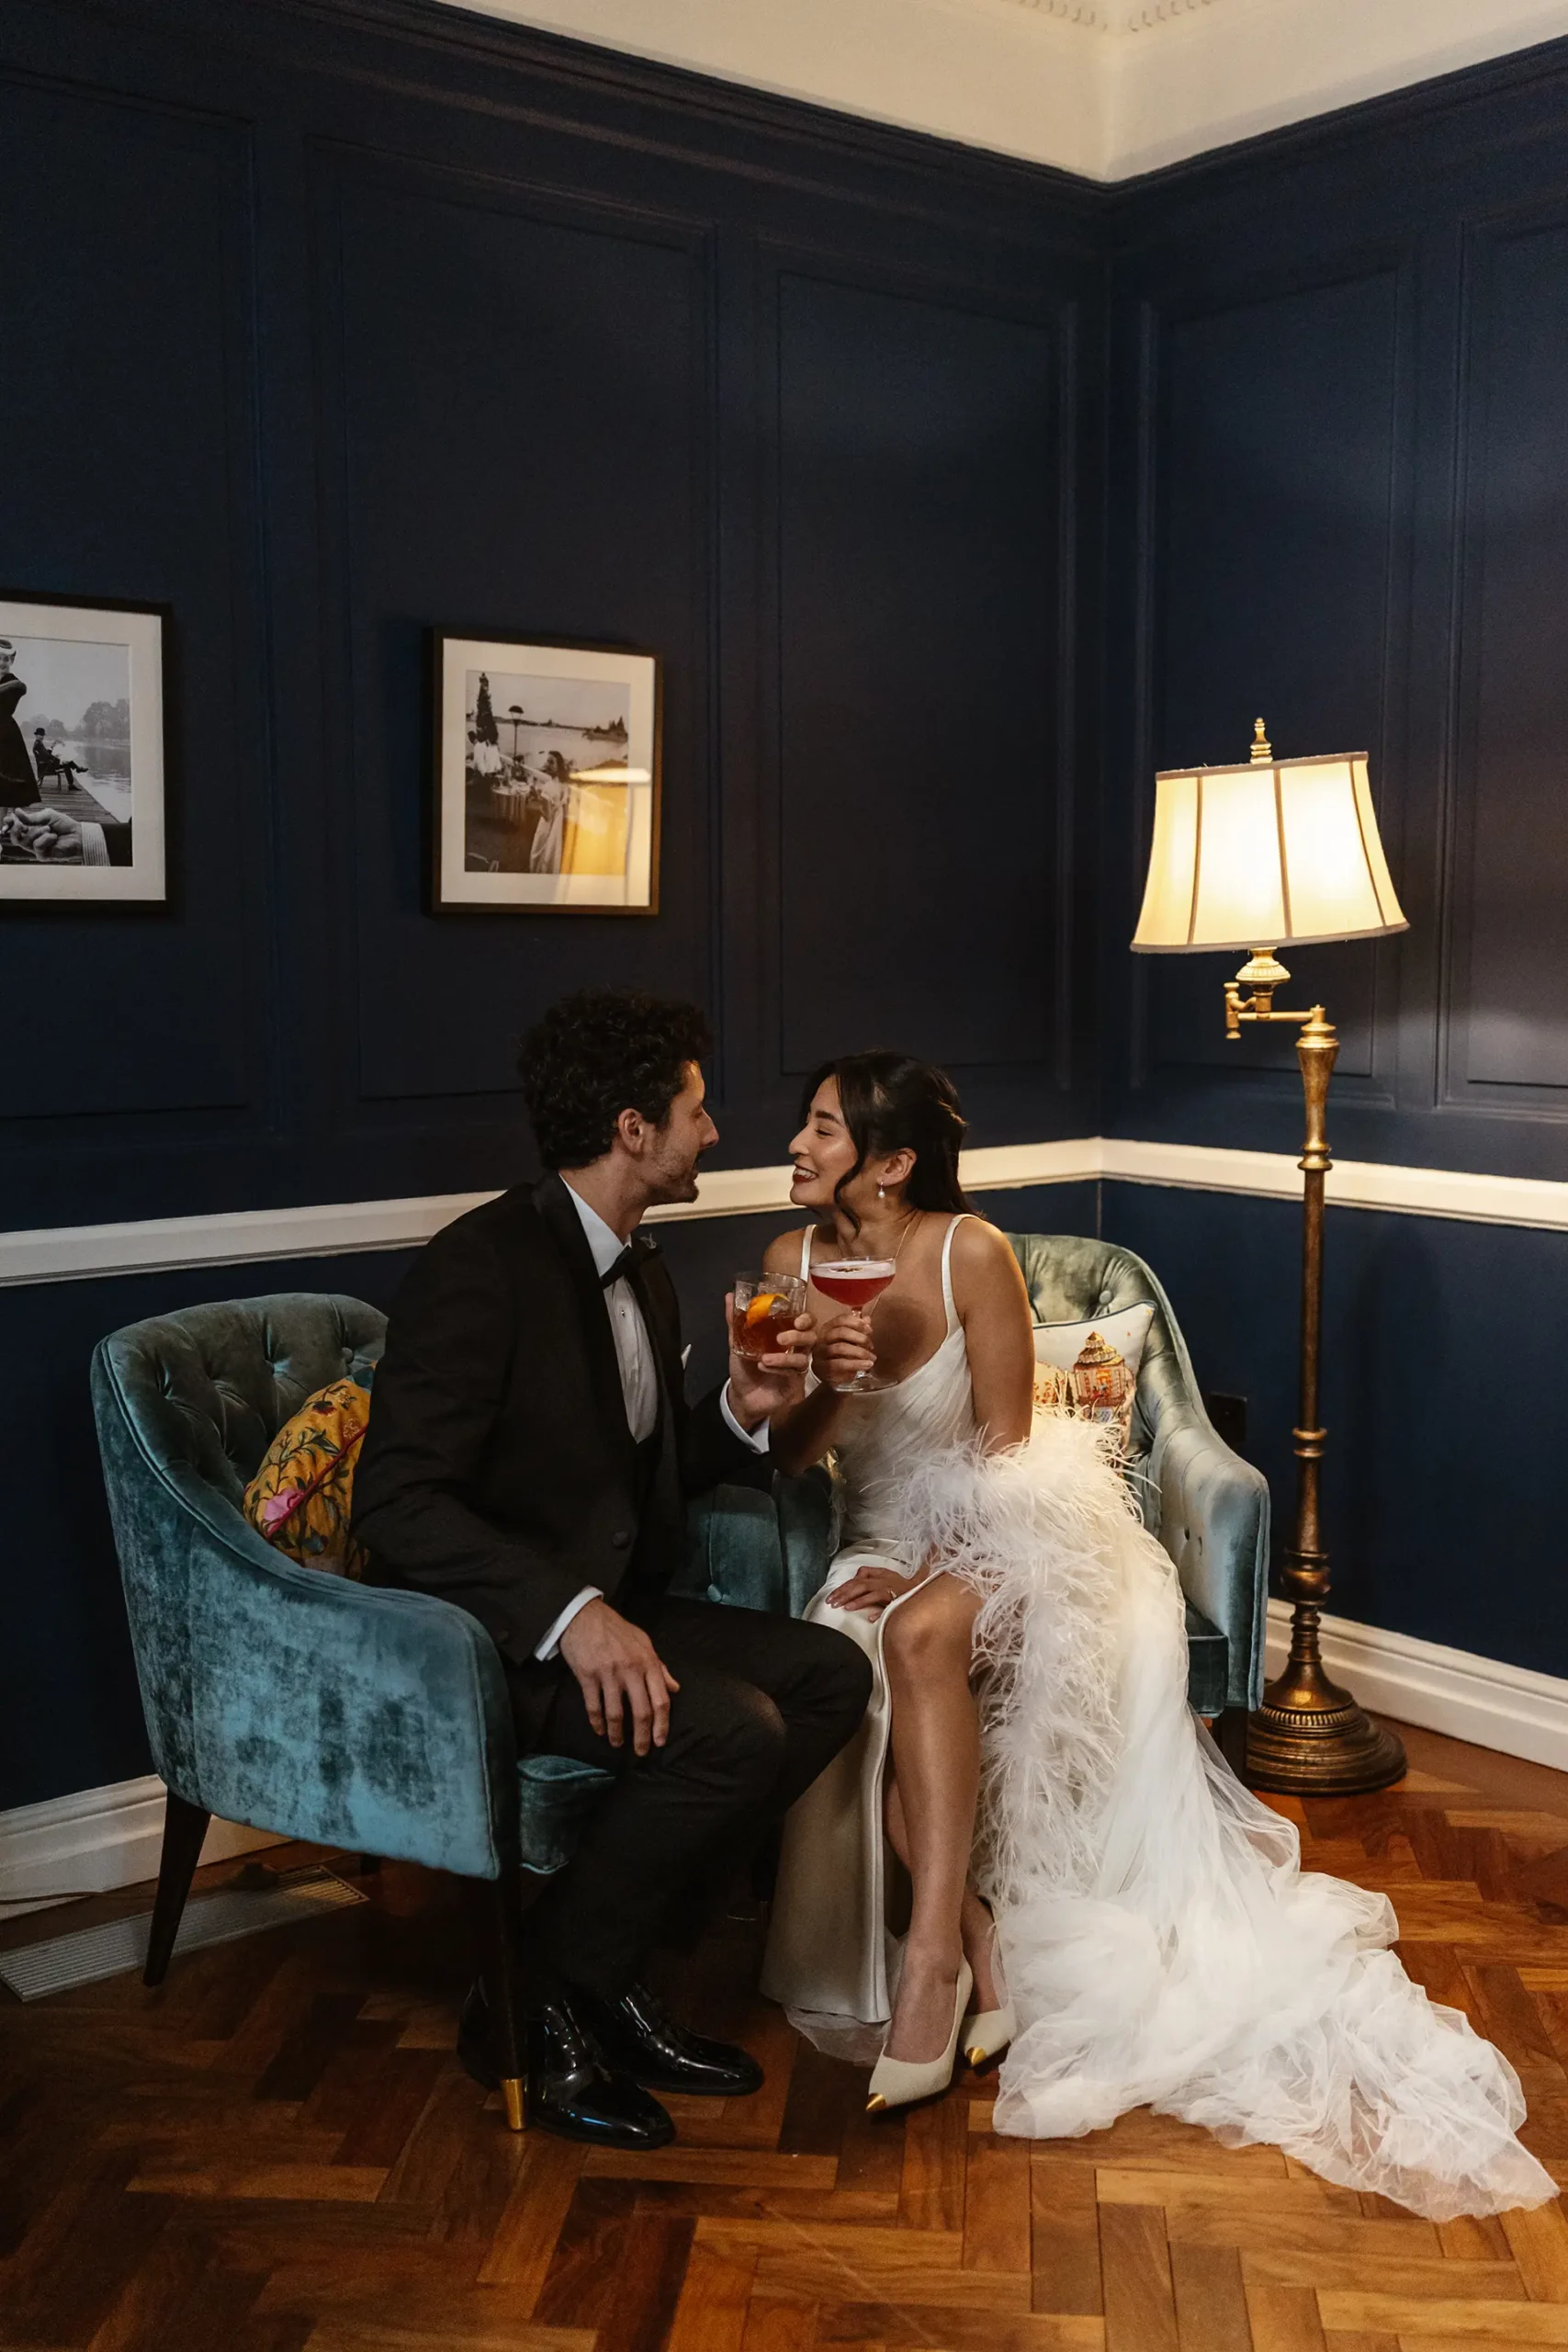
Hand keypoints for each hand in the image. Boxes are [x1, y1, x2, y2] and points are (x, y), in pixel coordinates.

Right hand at [7, 805, 83, 861]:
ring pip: (25, 842)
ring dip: (37, 832)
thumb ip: (32, 817)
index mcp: (31, 829)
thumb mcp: (47, 816)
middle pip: (15, 839)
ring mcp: (37, 849)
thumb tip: (16, 812)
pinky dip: (45, 839)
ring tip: (49, 829)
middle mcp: (32, 839)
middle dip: (16, 830)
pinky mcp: (43, 856)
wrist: (78, 834)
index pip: (15, 828)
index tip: (9, 818)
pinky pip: (37, 847)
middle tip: (21, 825)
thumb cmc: (64, 825)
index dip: (9, 824)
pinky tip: (53, 837)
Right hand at [558, 1598, 679, 1754]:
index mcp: (647, 1662)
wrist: (585, 1616)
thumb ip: (659, 1667)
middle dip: (642, 1737)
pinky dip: (597, 1722)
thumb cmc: (616, 1630)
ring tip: (618, 1743)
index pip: (661, 1700)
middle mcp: (630, 1670)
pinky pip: (593, 1706)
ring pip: (616, 1714)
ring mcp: (608, 1674)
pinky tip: (599, 1731)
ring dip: (617, 1734)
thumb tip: (675, 1688)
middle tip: (641, 1752)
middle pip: (641, 1712)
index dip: (662, 1724)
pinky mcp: (587, 1676)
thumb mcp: (644, 1643)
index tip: (660, 1741)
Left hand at [725, 1303, 815, 1426]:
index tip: (797, 1319)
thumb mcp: (737, 1343)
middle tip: (781, 1338)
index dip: (807, 1318)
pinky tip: (763, 1366)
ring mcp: (796, 1367)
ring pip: (804, 1357)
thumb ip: (735, 1321)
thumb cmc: (744, 1368)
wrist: (741, 1397)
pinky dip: (779, 1369)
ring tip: (765, 1358)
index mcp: (786, 1335)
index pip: (806, 1322)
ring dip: (785, 1357)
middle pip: (812, 1337)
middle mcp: (795, 1350)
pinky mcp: (795, 1384)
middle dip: (799, 1336)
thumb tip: (729, 1296)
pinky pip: (794, 1374)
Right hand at [812, 1311, 875, 1391]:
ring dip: (860, 1352)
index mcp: (828, 1328)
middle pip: (840, 1332)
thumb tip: (867, 1319)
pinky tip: (867, 1365)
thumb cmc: (842, 1355)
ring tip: (872, 1358)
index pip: (841, 1320)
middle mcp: (821, 1338)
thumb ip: (859, 1330)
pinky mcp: (822, 1368)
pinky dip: (856, 1364)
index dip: (857, 1323)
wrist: (832, 1377)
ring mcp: (819, 1353)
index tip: (870, 1330)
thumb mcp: (851, 1341)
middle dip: (859, 1337)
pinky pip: (840, 1364)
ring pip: (840, 1348)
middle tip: (871, 1345)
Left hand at [826, 1564, 917, 1617]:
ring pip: (868, 1591)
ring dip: (855, 1599)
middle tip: (832, 1603)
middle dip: (843, 1592)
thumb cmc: (905, 1588)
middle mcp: (884, 1579)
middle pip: (859, 1583)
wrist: (925, 1590)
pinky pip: (885, 1602)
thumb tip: (858, 1576)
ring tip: (844, 1607)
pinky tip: (870, 1617)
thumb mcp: (888, 1578)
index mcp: (881, 1574)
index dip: (844, 1586)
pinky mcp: (898, 1598)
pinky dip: (878, 1610)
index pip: (858, 1577)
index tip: (832, 1596)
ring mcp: (890, 1588)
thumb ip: (872, 1576)